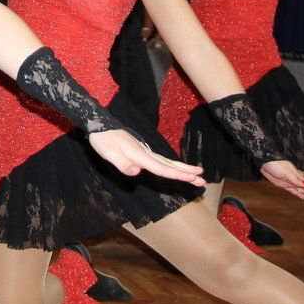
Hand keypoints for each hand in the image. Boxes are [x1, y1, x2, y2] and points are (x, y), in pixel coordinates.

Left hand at [88, 129, 204, 184]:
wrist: (100, 125)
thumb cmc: (103, 140)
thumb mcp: (108, 153)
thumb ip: (122, 164)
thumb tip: (137, 172)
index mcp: (138, 154)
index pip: (160, 167)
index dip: (176, 174)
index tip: (192, 177)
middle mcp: (145, 152)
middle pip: (169, 164)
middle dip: (186, 172)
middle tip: (203, 178)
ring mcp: (145, 151)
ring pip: (167, 162)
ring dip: (182, 169)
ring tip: (198, 174)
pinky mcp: (142, 152)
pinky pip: (161, 161)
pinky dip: (172, 165)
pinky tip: (178, 169)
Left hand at [259, 161, 303, 203]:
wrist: (264, 160)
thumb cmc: (275, 164)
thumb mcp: (286, 172)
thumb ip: (296, 180)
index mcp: (298, 178)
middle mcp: (296, 181)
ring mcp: (290, 182)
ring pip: (303, 191)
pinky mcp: (283, 184)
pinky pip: (294, 191)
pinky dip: (300, 194)